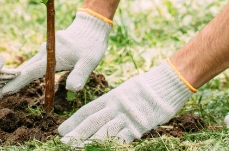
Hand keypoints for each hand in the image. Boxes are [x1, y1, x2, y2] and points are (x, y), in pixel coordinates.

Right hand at [0, 10, 111, 98]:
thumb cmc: (90, 46)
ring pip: (27, 66)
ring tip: (2, 90)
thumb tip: (71, 90)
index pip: (29, 73)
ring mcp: (44, 51)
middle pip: (23, 70)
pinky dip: (25, 72)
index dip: (15, 84)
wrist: (90, 26)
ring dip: (16, 78)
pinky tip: (19, 79)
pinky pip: (33, 63)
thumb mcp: (89, 62)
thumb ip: (80, 75)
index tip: (2, 93)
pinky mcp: (46, 51)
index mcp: (50, 57)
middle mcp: (43, 53)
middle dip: (9, 82)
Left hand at [58, 63, 193, 143]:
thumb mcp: (126, 91)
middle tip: (62, 143)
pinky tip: (103, 149)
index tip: (61, 130)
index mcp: (111, 97)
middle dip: (76, 134)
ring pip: (103, 131)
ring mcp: (127, 117)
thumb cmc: (148, 87)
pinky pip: (122, 138)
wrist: (167, 83)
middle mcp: (115, 107)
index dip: (73, 121)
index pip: (87, 110)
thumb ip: (114, 103)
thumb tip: (103, 112)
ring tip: (76, 149)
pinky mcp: (139, 126)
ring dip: (89, 142)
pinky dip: (112, 145)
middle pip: (92, 122)